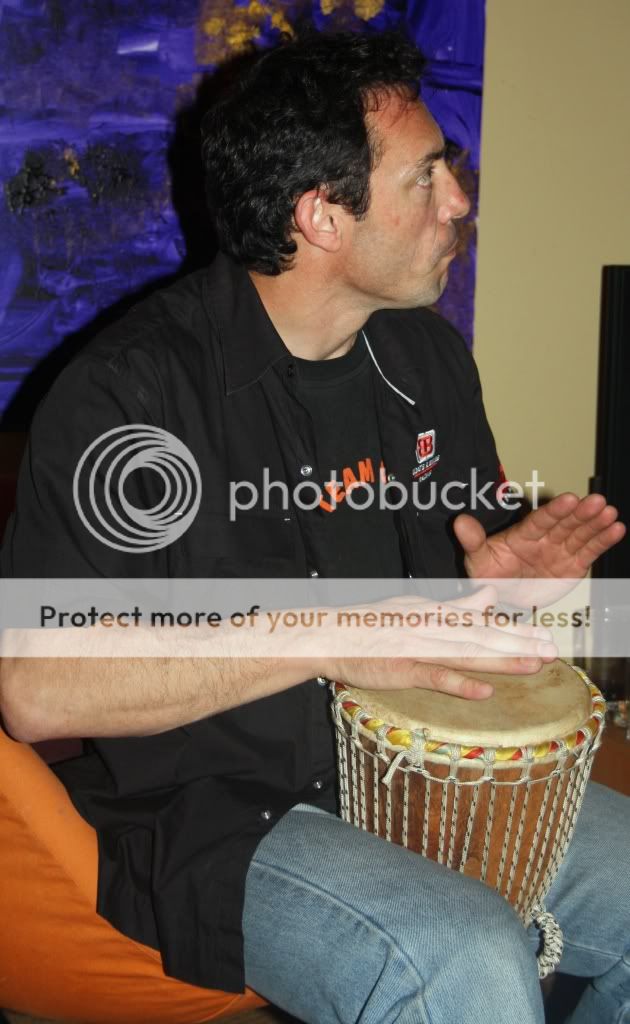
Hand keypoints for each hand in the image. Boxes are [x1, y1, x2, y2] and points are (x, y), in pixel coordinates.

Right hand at [319, 585, 556, 701]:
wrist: (329, 636)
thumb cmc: (371, 625)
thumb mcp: (416, 606)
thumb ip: (455, 606)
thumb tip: (489, 596)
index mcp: (435, 611)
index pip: (481, 621)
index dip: (513, 629)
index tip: (543, 635)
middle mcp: (430, 625)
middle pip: (482, 636)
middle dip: (518, 643)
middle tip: (551, 651)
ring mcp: (417, 646)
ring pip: (466, 653)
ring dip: (501, 659)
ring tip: (533, 665)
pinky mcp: (402, 668)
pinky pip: (434, 675)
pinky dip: (459, 683)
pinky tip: (484, 691)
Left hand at [454, 492, 624, 580]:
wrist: (502, 598)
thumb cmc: (490, 574)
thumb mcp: (477, 559)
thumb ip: (472, 541)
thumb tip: (459, 521)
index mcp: (523, 535)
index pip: (540, 521)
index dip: (555, 511)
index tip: (569, 499)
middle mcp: (545, 539)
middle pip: (565, 524)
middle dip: (581, 513)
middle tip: (598, 501)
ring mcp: (560, 551)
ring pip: (580, 535)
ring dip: (596, 524)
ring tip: (611, 513)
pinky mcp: (573, 565)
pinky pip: (589, 552)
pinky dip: (603, 541)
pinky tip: (616, 529)